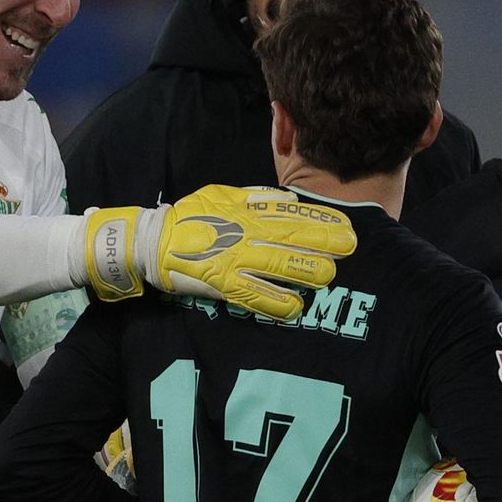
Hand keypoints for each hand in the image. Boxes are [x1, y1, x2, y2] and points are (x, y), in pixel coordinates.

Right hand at [83, 185, 356, 319]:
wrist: (153, 241)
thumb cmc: (190, 215)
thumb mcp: (223, 193)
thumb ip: (256, 196)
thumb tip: (289, 200)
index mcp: (246, 212)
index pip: (291, 216)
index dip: (320, 223)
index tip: (345, 228)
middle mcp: (244, 235)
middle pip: (290, 240)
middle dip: (322, 245)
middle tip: (348, 250)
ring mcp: (233, 260)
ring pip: (277, 266)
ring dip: (305, 272)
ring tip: (328, 276)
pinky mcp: (222, 284)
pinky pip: (253, 295)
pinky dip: (275, 302)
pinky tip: (295, 307)